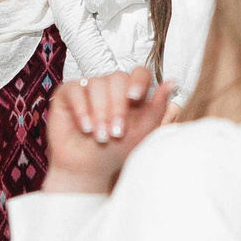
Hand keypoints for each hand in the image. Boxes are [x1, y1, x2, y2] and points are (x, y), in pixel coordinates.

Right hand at [45, 67, 169, 193]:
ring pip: (96, 83)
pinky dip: (81, 109)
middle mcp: (110, 86)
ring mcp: (89, 87)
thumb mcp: (141, 132)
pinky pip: (75, 90)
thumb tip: (171, 82)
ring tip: (101, 136)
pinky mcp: (69, 93)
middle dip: (117, 106)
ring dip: (100, 112)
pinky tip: (85, 127)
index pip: (139, 73)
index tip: (135, 98)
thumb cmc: (116, 150)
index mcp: (131, 92)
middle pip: (117, 78)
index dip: (138, 81)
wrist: (87, 167)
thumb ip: (156, 108)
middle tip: (116, 133)